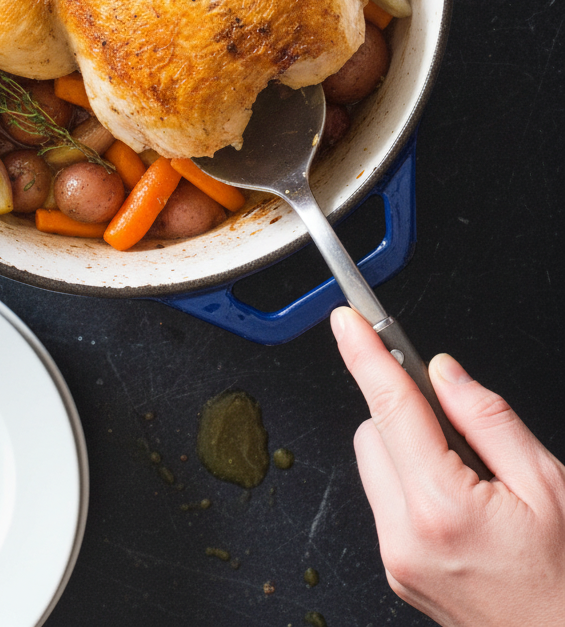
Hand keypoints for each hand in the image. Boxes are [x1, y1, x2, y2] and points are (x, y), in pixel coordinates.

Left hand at [330, 305, 564, 626]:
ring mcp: (397, 560)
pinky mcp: (398, 573)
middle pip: (373, 434)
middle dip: (406, 413)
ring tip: (470, 477)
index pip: (390, 406)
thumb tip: (444, 372)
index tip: (348, 320)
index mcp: (441, 508)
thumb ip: (488, 418)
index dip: (365, 354)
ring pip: (375, 467)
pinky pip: (387, 503)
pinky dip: (412, 485)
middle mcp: (405, 537)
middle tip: (460, 428)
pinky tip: (460, 504)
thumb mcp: (548, 485)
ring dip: (408, 451)